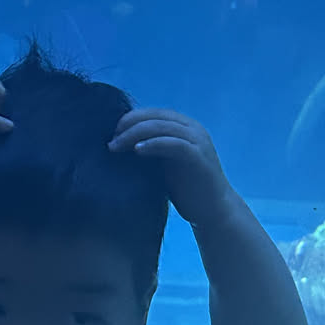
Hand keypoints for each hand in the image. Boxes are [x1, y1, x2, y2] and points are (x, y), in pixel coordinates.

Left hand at [109, 107, 234, 225]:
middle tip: (111, 141)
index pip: (153, 113)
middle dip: (129, 124)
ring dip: (135, 133)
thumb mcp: (164, 164)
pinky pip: (173, 143)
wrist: (213, 211)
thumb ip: (150, 149)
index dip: (130, 119)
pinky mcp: (198, 156)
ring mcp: (198, 141)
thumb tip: (117, 144)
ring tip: (117, 146)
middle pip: (155, 115)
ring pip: (161, 126)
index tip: (111, 134)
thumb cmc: (186, 190)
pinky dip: (153, 144)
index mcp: (184, 127)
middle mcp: (193, 129)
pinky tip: (137, 150)